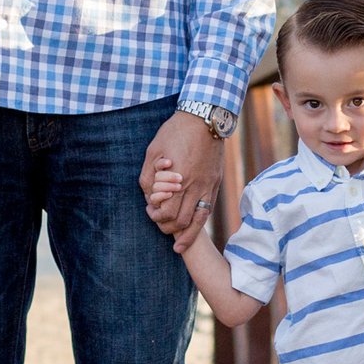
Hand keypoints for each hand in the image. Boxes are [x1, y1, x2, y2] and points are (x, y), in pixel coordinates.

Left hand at [140, 113, 222, 242]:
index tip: (151, 212)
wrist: (204, 118)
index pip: (167, 212)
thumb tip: (148, 196)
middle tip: (160, 223)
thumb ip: (148, 176)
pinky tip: (192, 231)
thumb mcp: (153, 151)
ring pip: (198, 220)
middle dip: (168, 227)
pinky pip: (208, 210)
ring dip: (186, 235)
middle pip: (182, 220)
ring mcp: (207, 185)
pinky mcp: (215, 183)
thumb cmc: (174, 132)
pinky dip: (200, 224)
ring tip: (178, 245)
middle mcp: (194, 185)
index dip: (157, 217)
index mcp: (177, 178)